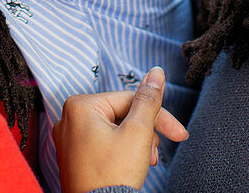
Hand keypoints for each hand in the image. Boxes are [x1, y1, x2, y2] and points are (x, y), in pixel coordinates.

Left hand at [52, 67, 187, 192]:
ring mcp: (69, 138)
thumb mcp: (138, 132)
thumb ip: (149, 100)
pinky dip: (121, 150)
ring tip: (145, 161)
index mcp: (80, 106)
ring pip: (115, 129)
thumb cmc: (113, 175)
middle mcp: (69, 118)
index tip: (180, 134)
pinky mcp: (74, 155)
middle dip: (145, 133)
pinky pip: (103, 142)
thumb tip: (156, 72)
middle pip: (121, 114)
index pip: (129, 100)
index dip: (158, 116)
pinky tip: (132, 164)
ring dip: (136, 143)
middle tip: (155, 153)